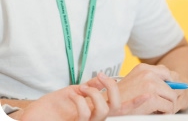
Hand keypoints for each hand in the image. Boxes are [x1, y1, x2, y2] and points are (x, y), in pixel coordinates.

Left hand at [17, 74, 146, 120]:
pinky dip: (78, 99)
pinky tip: (71, 94)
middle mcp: (97, 119)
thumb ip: (90, 90)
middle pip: (117, 106)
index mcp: (99, 112)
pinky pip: (84, 112)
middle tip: (100, 76)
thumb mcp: (75, 96)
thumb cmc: (54, 110)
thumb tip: (99, 80)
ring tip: (81, 87)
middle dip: (111, 87)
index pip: (123, 108)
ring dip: (92, 93)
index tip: (148, 93)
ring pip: (103, 109)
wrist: (36, 119)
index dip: (137, 102)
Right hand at [114, 63, 187, 114]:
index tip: (168, 92)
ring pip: (172, 96)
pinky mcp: (152, 98)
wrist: (107, 105)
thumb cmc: (119, 96)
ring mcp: (151, 85)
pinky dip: (167, 112)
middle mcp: (148, 73)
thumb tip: (169, 83)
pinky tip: (159, 113)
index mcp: (144, 68)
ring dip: (169, 105)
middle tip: (166, 104)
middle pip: (172, 84)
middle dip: (170, 96)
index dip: (169, 84)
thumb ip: (148, 79)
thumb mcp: (134, 81)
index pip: (166, 72)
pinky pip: (169, 106)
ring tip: (161, 110)